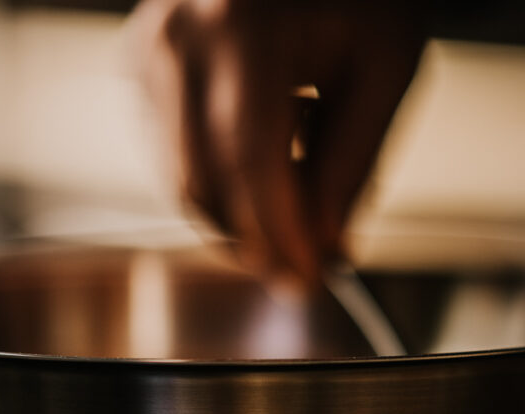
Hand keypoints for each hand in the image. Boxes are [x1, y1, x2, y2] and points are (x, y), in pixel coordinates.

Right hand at [128, 0, 424, 283]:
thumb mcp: (384, 66)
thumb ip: (351, 164)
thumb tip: (324, 247)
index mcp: (244, 24)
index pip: (249, 164)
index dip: (278, 234)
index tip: (306, 278)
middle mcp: (178, 35)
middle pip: (201, 183)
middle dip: (254, 237)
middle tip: (306, 259)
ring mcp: (149, 46)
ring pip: (181, 176)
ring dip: (242, 205)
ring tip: (303, 164)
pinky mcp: (140, 59)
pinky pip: (172, 150)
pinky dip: (221, 173)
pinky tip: (268, 137)